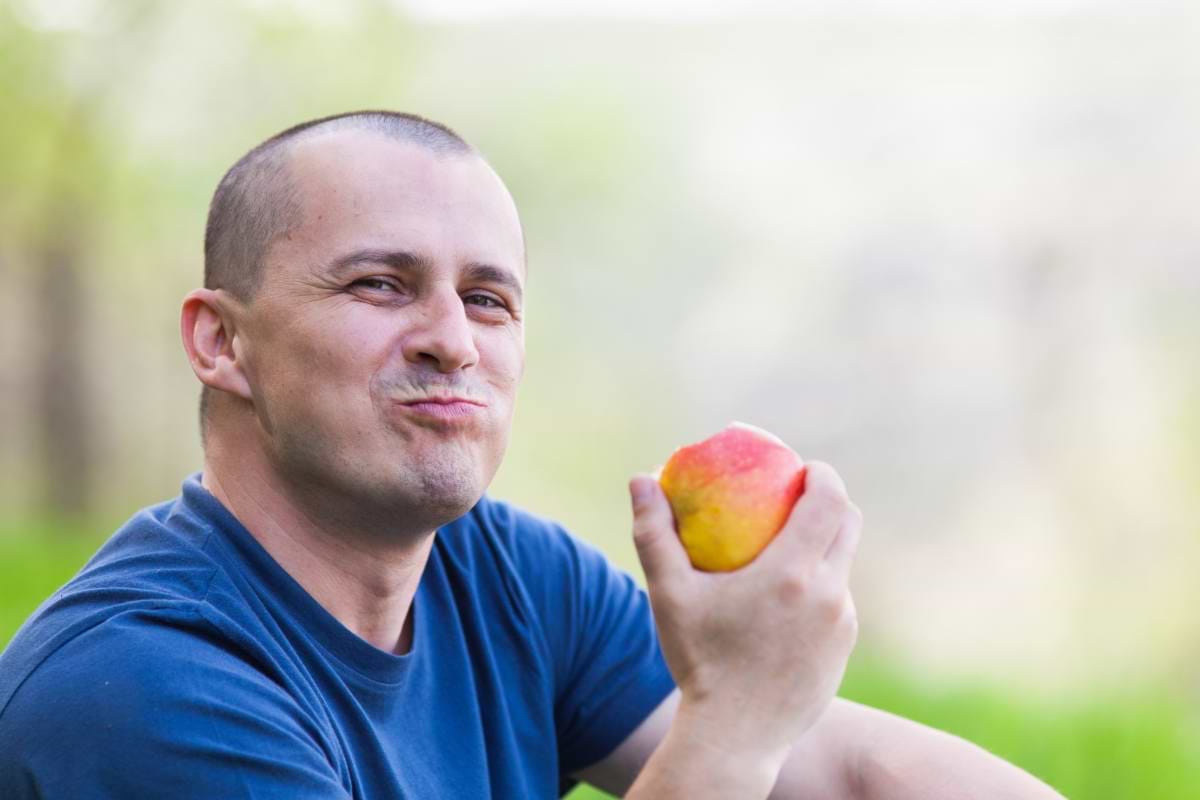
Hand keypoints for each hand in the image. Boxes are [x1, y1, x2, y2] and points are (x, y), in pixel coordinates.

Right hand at [629, 462, 861, 768]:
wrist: (735, 737)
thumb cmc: (698, 661)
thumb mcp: (670, 595)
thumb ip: (655, 533)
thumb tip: (640, 477)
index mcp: (793, 572)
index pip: (829, 500)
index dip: (821, 475)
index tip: (801, 468)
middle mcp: (829, 594)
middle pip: (848, 525)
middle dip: (830, 501)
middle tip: (797, 496)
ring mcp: (843, 624)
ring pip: (843, 566)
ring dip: (823, 547)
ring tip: (787, 548)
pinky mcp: (843, 650)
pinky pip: (838, 603)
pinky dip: (819, 588)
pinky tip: (785, 600)